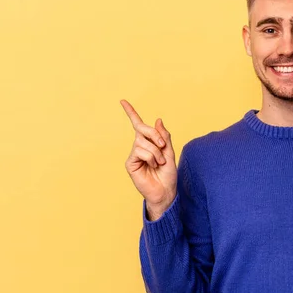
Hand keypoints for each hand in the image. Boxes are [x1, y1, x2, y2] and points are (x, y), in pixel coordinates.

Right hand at [120, 99, 176, 218]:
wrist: (165, 191)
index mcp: (149, 142)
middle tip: (163, 145)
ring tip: (159, 163)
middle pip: (143, 129)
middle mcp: (139, 146)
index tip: (122, 101)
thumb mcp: (170, 152)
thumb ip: (164, 136)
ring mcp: (134, 154)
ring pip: (143, 142)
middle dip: (154, 134)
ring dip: (156, 152)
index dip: (131, 112)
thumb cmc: (167, 174)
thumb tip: (158, 120)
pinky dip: (150, 157)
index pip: (138, 125)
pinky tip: (152, 166)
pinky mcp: (130, 163)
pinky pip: (140, 151)